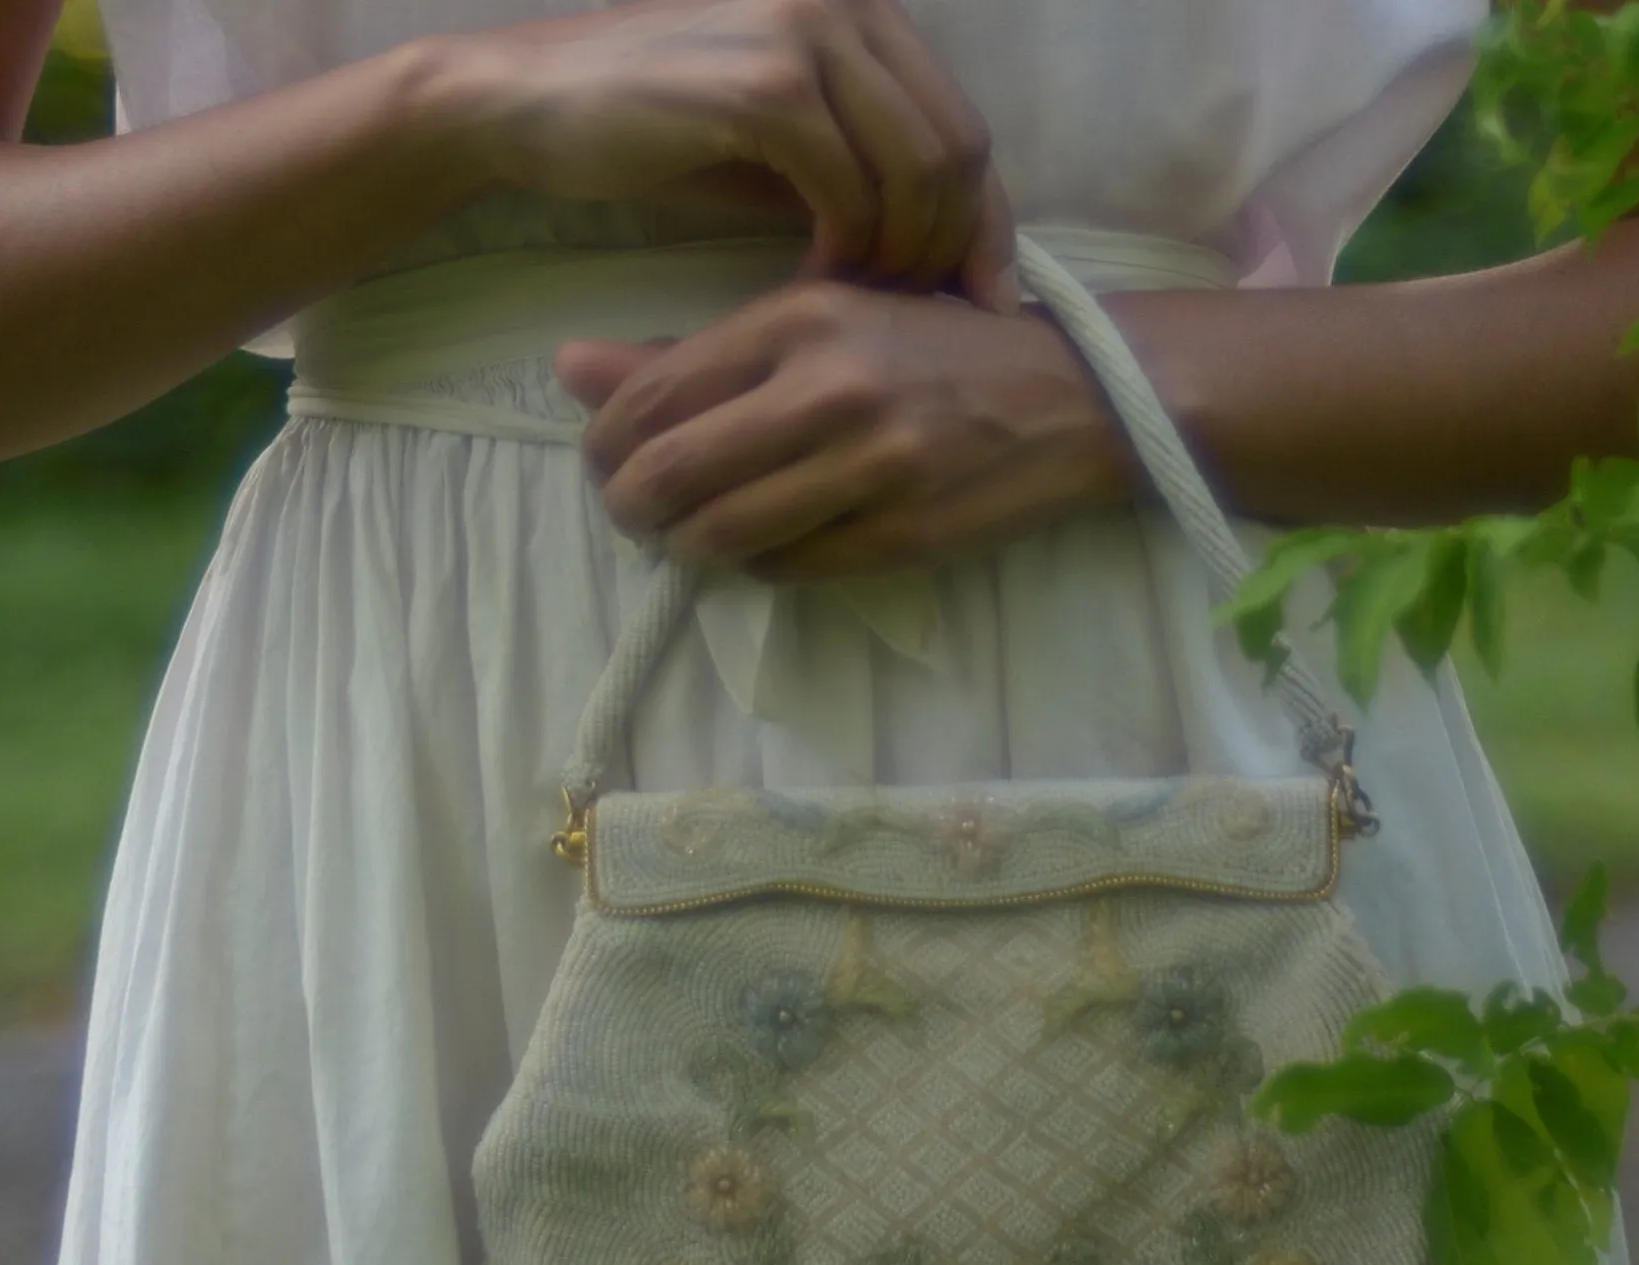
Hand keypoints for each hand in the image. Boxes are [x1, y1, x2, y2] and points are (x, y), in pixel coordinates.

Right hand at [456, 0, 1014, 300]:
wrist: (531, 105)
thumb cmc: (661, 132)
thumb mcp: (788, 145)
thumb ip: (868, 168)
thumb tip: (954, 244)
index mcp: (864, 9)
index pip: (964, 129)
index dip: (987, 227)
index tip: (988, 304)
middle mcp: (847, 2)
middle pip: (955, 153)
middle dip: (946, 253)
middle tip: (910, 320)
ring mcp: (806, 34)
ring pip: (914, 175)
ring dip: (895, 260)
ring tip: (853, 308)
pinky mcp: (763, 87)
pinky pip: (848, 192)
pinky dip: (842, 254)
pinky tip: (809, 289)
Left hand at [557, 280, 1136, 582]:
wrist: (1071, 399)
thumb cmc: (932, 352)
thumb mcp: (817, 325)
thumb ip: (691, 351)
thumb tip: (567, 367)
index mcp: (800, 320)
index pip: (651, 396)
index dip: (604, 444)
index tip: (608, 460)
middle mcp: (831, 388)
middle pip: (668, 475)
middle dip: (628, 507)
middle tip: (633, 514)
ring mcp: (870, 467)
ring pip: (718, 535)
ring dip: (683, 548)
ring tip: (685, 537)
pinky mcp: (902, 534)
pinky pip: (784, 569)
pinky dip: (752, 566)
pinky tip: (760, 545)